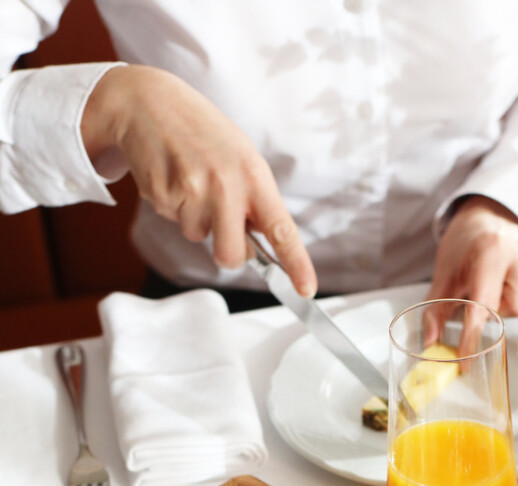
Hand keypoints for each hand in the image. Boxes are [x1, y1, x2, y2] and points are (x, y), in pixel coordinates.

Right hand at [81, 66, 316, 295]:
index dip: (296, 263)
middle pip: (231, 255)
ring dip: (195, 217)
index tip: (307, 290)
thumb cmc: (202, 133)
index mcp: (254, 174)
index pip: (281, 229)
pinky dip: (173, 205)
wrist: (148, 102)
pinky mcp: (162, 195)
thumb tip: (257, 245)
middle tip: (219, 218)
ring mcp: (192, 191)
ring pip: (198, 237)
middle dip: (226, 250)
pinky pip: (174, 221)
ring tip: (190, 178)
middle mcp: (226, 185)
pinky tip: (172, 174)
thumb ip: (254, 200)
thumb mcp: (240, 156)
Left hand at [425, 196, 517, 347]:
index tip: (466, 359)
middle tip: (487, 294)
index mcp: (491, 249)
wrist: (487, 218)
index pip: (484, 304)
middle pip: (516, 309)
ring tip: (505, 288)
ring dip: (517, 306)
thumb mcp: (445, 276)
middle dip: (499, 310)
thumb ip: (436, 311)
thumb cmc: (467, 249)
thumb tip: (430, 344)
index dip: (473, 336)